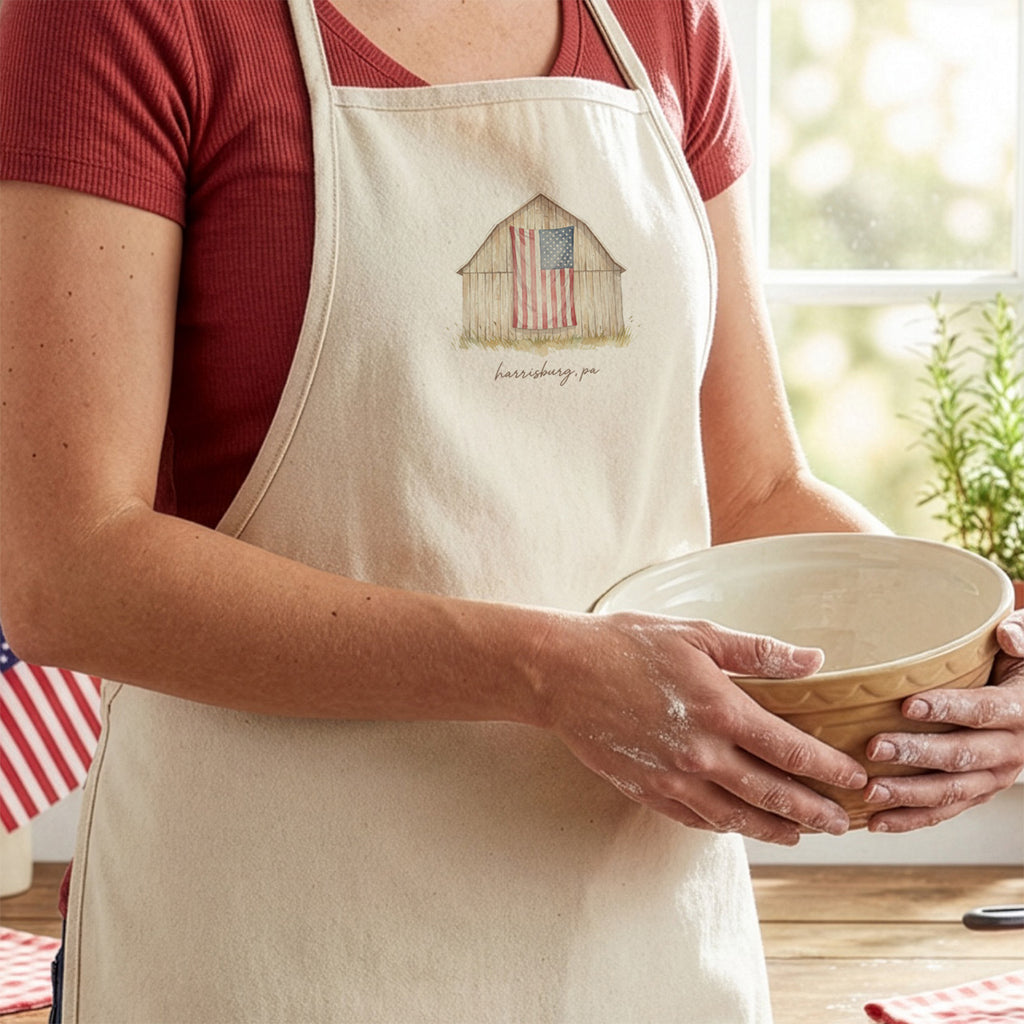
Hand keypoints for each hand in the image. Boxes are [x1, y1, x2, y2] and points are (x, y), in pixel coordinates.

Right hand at [544, 614, 868, 845]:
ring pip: (737, 817)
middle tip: (844, 823)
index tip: (856, 779)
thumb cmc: (627, 644)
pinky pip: (695, 819)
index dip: (829, 769)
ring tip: (803, 834)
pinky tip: (741, 826)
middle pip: (772, 794)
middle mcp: (701, 754)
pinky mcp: (646, 790)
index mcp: (720, 710)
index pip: (790, 751)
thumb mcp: (695, 633)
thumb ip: (757, 652)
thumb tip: (813, 661)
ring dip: (776, 828)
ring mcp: (672, 779)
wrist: (560, 672)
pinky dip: (726, 826)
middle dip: (814, 811)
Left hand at [863, 610, 1023, 832]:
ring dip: (909, 794)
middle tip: (875, 748)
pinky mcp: (978, 792)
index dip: (948, 709)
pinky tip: (877, 820)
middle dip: (917, 754)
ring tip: (870, 791)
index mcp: (1020, 711)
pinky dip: (911, 819)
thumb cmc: (1016, 665)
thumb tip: (1006, 635)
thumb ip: (1021, 635)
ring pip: (952, 791)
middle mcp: (1011, 749)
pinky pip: (945, 811)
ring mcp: (995, 777)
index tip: (908, 705)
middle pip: (962, 755)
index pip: (983, 711)